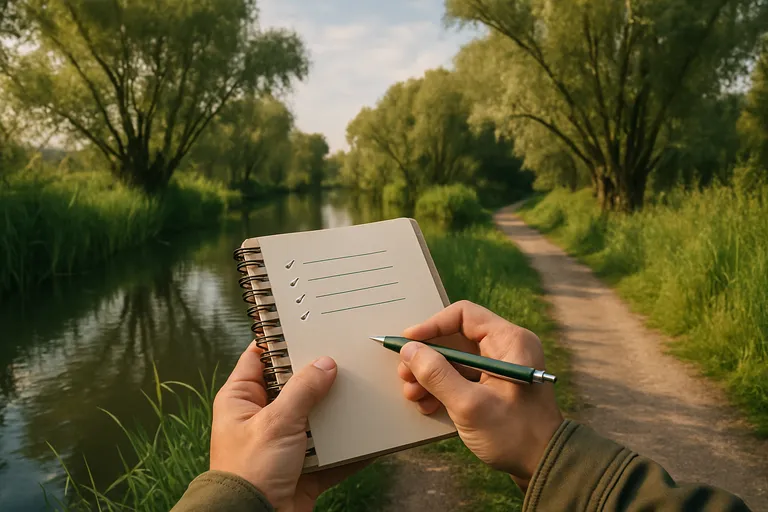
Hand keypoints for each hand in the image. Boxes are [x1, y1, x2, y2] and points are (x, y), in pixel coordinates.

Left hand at [210, 342, 360, 510]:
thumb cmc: (249, 471)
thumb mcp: (277, 421)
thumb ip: (303, 390)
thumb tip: (325, 363)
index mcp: (241, 399)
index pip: (259, 357)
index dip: (280, 340)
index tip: (306, 324)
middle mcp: (261, 417)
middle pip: (293, 386)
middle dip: (318, 376)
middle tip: (344, 355)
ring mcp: (283, 443)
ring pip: (315, 418)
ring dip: (336, 412)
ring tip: (363, 390)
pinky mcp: (302, 468)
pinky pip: (331, 453)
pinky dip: (349, 448)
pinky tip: (370, 437)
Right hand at [398, 301, 563, 489]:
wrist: (543, 467)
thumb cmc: (515, 435)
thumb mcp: (470, 405)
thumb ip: (437, 375)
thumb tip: (409, 350)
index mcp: (510, 340)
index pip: (463, 315)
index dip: (432, 325)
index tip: (408, 341)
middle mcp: (506, 348)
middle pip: (455, 338)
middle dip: (427, 356)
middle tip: (405, 373)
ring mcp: (500, 368)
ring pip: (455, 360)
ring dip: (430, 375)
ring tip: (412, 393)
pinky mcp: (494, 387)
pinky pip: (461, 377)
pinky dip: (442, 388)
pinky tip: (427, 405)